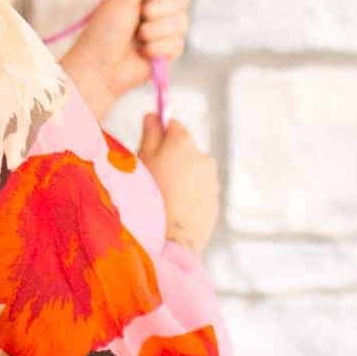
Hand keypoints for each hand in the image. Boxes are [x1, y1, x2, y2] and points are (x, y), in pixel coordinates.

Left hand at [60, 0, 190, 118]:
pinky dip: (158, 48)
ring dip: (156, 30)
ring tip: (138, 38)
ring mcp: (164, 30)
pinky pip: (178, 44)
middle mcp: (158, 8)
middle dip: (160, 8)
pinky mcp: (168, 52)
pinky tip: (143, 53)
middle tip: (140, 16)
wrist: (99, 68)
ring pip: (182, 22)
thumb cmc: (104, 30)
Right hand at [138, 112, 219, 252]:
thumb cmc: (149, 197)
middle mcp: (203, 157)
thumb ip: (150, 133)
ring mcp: (212, 181)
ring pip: (194, 170)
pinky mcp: (215, 202)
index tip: (149, 145)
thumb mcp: (141, 160)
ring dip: (182, 176)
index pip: (173, 125)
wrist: (169, 239)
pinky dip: (190, 194)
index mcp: (184, 143)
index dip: (159, 133)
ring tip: (164, 196)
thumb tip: (153, 116)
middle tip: (153, 175)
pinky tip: (174, 208)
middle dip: (171, 156)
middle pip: (185, 148)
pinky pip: (200, 190)